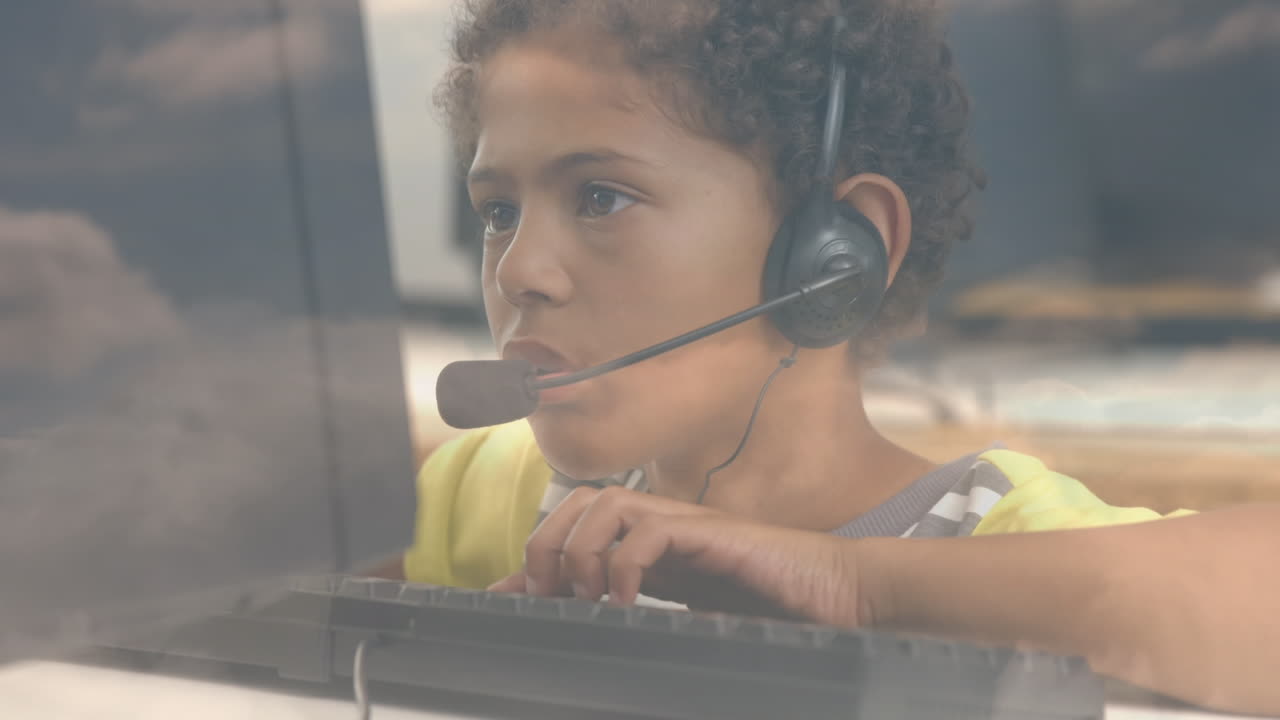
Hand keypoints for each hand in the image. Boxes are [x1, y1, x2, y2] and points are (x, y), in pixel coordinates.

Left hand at [488, 486, 865, 626]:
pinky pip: (652, 529)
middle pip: (583, 501)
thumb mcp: (700, 624)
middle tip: (544, 594)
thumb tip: (607, 645)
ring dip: (581, 548)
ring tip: (585, 595)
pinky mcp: (715, 534)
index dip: (536, 558)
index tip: (503, 597)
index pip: (582, 532)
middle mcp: (667, 527)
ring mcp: (690, 525)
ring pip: (608, 501)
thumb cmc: (780, 610)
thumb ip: (652, 624)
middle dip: (547, 543)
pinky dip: (626, 562)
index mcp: (658, 549)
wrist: (844, 596)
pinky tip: (627, 602)